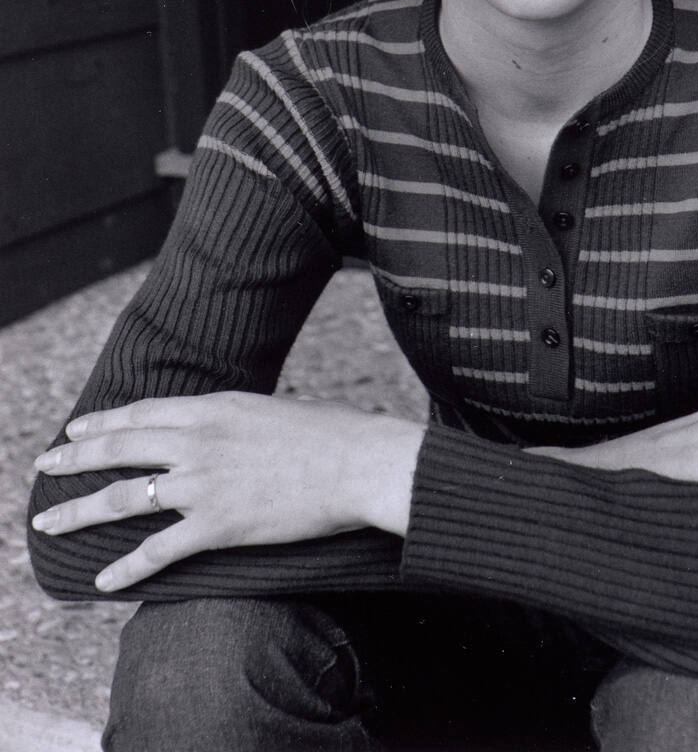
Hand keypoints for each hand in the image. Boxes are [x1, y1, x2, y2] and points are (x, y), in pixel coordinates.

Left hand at [32, 393, 423, 591]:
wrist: (358, 462)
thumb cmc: (331, 434)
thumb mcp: (273, 409)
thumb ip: (238, 418)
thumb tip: (229, 424)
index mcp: (214, 407)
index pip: (141, 413)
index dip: (102, 422)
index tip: (75, 430)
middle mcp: (198, 441)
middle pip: (118, 447)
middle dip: (74, 457)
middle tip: (45, 465)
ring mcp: (203, 483)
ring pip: (123, 497)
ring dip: (79, 511)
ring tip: (49, 522)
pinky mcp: (217, 525)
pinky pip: (158, 550)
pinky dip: (126, 569)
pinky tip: (101, 583)